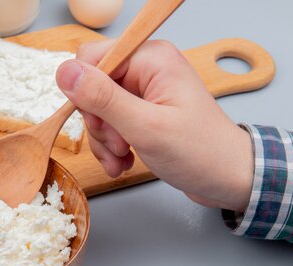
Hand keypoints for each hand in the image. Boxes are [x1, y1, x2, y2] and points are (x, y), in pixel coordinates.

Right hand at [56, 40, 253, 211]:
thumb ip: (102, 98)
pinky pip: (109, 123)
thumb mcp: (145, 127)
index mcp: (150, 58)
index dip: (86, 93)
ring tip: (121, 159)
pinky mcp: (142, 111)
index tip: (102, 123)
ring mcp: (144, 91)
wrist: (228, 178)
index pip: (91, 59)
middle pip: (92, 87)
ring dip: (104, 141)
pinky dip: (111, 146)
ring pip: (97, 110)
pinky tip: (123, 161)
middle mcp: (146, 68)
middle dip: (99, 123)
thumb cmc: (199, 152)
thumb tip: (65, 72)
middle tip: (119, 145)